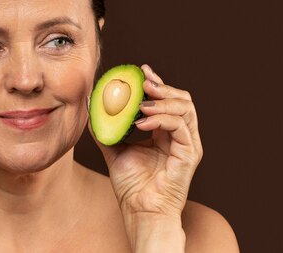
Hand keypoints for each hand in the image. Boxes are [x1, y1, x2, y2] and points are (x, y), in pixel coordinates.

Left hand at [90, 64, 202, 250]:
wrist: (140, 211)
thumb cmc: (132, 186)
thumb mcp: (114, 149)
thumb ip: (107, 128)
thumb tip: (92, 106)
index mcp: (167, 133)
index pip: (168, 101)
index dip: (157, 83)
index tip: (140, 71)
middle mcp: (182, 136)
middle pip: (182, 99)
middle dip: (163, 86)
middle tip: (144, 81)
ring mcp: (188, 144)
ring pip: (186, 107)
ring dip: (164, 99)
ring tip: (143, 100)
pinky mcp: (190, 153)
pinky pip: (179, 126)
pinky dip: (161, 118)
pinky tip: (142, 122)